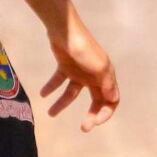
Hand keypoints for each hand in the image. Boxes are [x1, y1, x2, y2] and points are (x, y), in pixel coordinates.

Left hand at [39, 12, 119, 131]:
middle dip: (91, 115)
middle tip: (84, 127)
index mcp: (105, 76)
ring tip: (50, 113)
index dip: (106, 113)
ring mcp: (79, 71)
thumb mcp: (99, 67)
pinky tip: (43, 94)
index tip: (94, 122)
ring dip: (62, 104)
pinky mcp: (65, 66)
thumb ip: (106, 84)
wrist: (64, 28)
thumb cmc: (84, 47)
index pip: (111, 100)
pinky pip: (59, 81)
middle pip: (96, 100)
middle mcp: (94, 75)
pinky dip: (51, 88)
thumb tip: (114, 100)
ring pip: (72, 93)